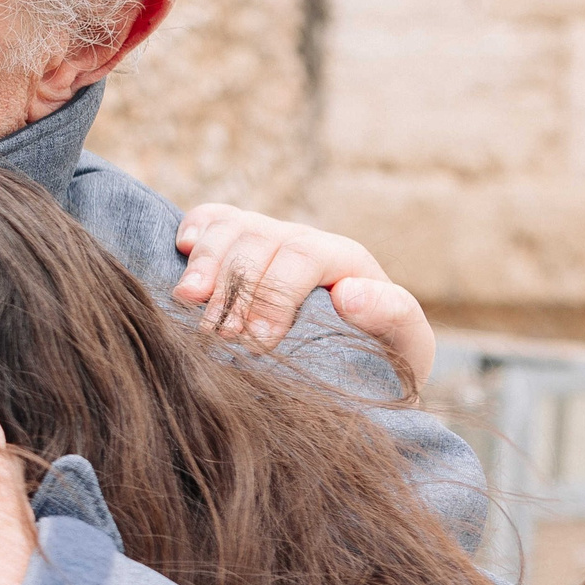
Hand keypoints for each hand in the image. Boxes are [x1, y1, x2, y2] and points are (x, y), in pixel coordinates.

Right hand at [174, 203, 432, 377]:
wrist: (353, 365)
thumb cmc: (377, 358)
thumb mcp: (404, 345)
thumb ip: (394, 315)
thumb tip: (350, 293)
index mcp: (343, 258)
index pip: (302, 256)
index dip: (273, 294)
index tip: (257, 342)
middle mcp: (301, 240)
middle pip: (258, 240)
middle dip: (233, 287)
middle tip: (218, 336)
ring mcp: (266, 239)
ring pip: (230, 227)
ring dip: (204, 263)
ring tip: (187, 301)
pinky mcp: (235, 246)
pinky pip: (210, 219)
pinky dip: (193, 229)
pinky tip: (180, 250)